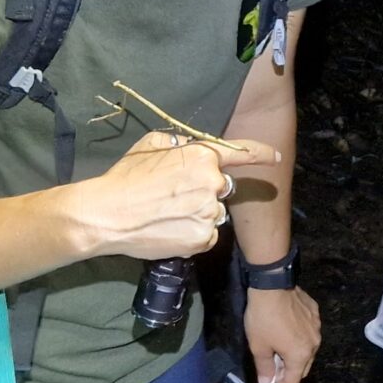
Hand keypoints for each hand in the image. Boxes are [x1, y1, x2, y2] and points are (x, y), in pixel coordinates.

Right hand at [71, 131, 281, 260]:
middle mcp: (213, 184)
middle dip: (205, 191)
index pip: (240, 153)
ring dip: (200, 213)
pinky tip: (171, 229)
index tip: (274, 157)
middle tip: (174, 196)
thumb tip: (192, 148)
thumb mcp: (152, 144)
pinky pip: (208, 234)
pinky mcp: (204, 239)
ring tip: (168, 214)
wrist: (107, 215)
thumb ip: (181, 143)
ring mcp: (210, 213)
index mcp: (202, 156)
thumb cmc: (126, 177)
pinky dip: (194, 234)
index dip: (260, 154)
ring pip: (215, 213)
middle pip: (221, 188)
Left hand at [244, 284, 321, 382]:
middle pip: (302, 368)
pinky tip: (287, 334)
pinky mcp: (315, 313)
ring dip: (294, 357)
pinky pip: (308, 333)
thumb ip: (264, 368)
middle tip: (272, 377)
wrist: (272, 285)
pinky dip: (298, 339)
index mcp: (300, 355)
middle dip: (287, 376)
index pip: (291, 382)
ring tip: (279, 356)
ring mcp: (316, 328)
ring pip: (307, 350)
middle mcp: (314, 344)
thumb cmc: (263, 319)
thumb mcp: (258, 346)